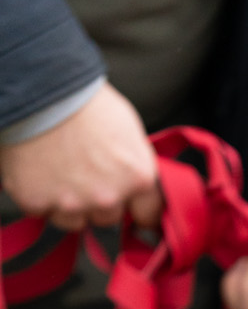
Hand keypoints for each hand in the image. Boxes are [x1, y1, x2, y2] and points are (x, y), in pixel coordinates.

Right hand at [0, 83, 160, 230]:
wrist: (39, 88)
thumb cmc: (86, 101)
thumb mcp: (129, 131)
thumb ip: (135, 167)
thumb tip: (137, 187)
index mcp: (137, 178)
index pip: (148, 214)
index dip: (138, 209)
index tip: (132, 207)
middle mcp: (107, 197)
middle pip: (108, 217)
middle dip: (98, 201)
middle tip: (83, 170)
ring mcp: (72, 203)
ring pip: (74, 221)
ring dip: (69, 204)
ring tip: (59, 169)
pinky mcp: (37, 202)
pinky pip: (43, 211)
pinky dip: (40, 196)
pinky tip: (39, 169)